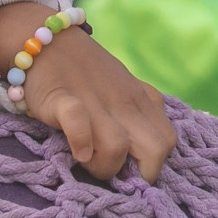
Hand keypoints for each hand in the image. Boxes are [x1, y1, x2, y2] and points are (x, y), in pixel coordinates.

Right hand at [0, 0, 176, 182]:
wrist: (49, 40)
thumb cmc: (87, 73)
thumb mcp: (124, 90)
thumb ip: (138, 116)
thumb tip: (143, 159)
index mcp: (143, 100)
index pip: (167, 141)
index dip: (154, 166)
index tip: (133, 174)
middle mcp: (126, 101)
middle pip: (156, 148)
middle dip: (139, 175)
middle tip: (115, 177)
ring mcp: (97, 99)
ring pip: (119, 146)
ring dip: (105, 167)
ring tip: (89, 164)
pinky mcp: (64, 99)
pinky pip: (79, 123)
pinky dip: (80, 143)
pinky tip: (76, 153)